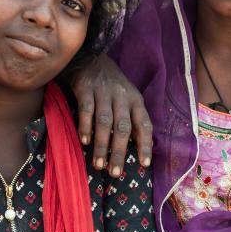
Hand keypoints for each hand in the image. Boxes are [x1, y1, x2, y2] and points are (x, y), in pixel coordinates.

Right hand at [67, 56, 151, 177]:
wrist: (93, 58)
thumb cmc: (113, 87)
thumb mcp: (129, 100)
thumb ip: (134, 120)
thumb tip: (142, 148)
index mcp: (136, 101)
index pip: (144, 124)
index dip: (145, 144)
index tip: (144, 164)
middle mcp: (122, 97)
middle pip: (123, 127)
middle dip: (120, 151)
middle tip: (115, 173)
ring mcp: (104, 92)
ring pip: (105, 122)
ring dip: (102, 145)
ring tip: (98, 165)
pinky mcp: (86, 88)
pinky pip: (86, 110)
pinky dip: (86, 126)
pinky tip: (84, 141)